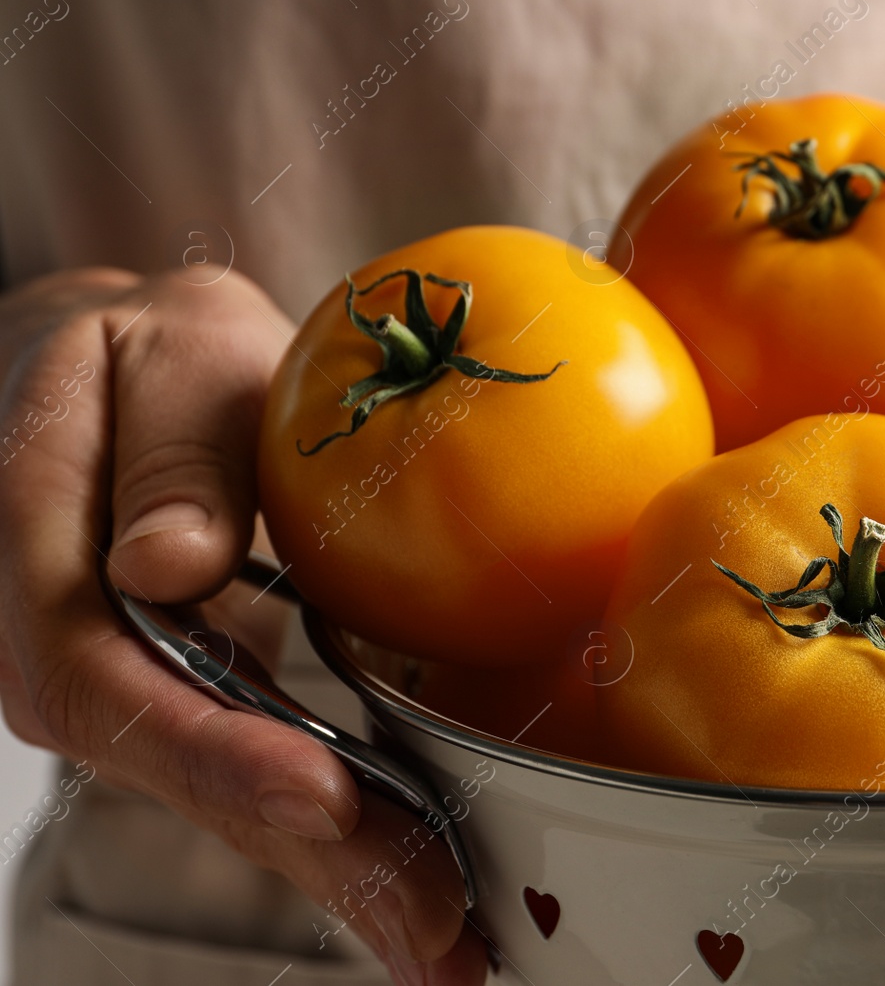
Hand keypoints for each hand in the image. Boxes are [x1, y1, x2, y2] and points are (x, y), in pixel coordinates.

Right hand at [0, 268, 484, 984]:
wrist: (138, 370)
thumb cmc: (154, 353)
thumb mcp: (167, 357)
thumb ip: (172, 454)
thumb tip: (166, 564)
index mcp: (42, 563)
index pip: (112, 684)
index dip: (215, 751)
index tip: (321, 796)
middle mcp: (73, 661)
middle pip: (190, 776)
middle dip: (315, 858)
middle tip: (432, 927)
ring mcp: (138, 696)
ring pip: (234, 800)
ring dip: (345, 876)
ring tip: (446, 941)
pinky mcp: (201, 707)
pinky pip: (265, 781)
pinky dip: (347, 839)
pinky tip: (420, 887)